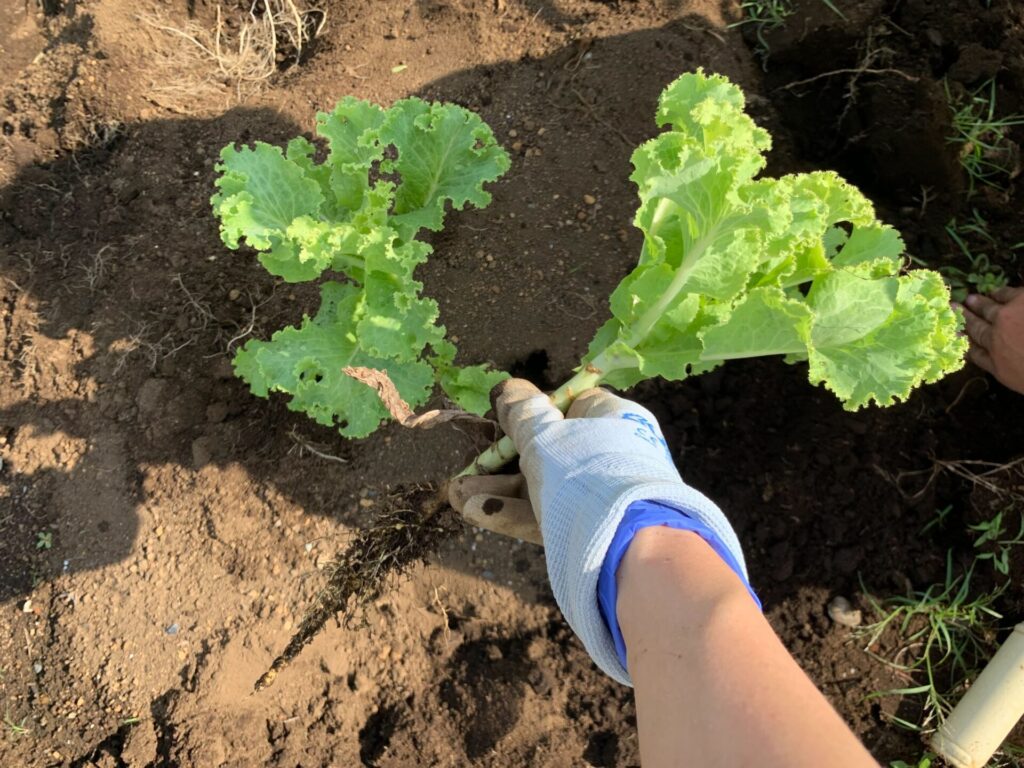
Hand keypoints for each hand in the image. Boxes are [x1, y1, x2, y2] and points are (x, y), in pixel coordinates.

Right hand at [448, 379, 677, 543]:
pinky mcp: (588, 531)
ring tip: (456, 494)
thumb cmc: (587, 470)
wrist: (630, 546)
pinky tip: (472, 510)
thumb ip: (522, 413)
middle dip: (501, 460)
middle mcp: (609, 455)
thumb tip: (508, 389)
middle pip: (548, 451)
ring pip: (541, 487)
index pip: (570, 406)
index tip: (500, 422)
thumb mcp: (545, 435)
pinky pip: (546, 515)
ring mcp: (600, 496)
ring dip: (496, 489)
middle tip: (468, 467)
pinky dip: (510, 512)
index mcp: (611, 419)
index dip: (534, 412)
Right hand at [962, 287, 1023, 394]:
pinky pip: (1008, 294)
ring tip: (972, 298)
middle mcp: (998, 332)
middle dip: (965, 316)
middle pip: (978, 324)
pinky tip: (995, 291)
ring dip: (980, 303)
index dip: (962, 337)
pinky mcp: (1022, 301)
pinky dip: (1000, 293)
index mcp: (995, 354)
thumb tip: (971, 352)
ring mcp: (1011, 315)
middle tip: (954, 305)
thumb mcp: (1008, 375)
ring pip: (991, 307)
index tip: (953, 331)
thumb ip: (991, 363)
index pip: (974, 344)